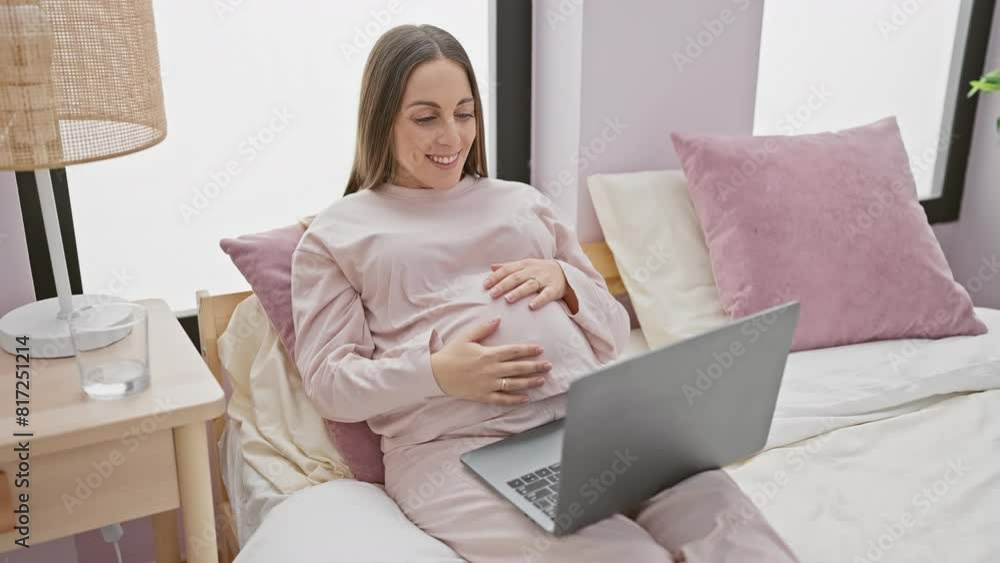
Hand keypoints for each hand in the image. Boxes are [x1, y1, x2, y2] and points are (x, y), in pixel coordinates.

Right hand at [430, 318, 551, 405]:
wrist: (436, 374)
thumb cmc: (451, 354)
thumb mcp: (466, 337)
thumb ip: (483, 328)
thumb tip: (498, 320)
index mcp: (488, 354)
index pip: (513, 351)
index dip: (528, 350)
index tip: (540, 349)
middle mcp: (491, 370)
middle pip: (518, 368)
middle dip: (535, 366)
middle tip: (549, 365)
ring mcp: (488, 384)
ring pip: (514, 384)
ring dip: (530, 382)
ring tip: (542, 380)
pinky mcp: (483, 395)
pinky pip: (502, 399)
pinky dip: (515, 399)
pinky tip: (526, 398)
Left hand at [483, 259, 575, 311]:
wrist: (565, 273)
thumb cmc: (540, 271)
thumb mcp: (525, 265)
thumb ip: (509, 267)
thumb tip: (491, 267)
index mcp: (524, 265)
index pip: (508, 269)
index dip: (496, 277)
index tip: (485, 285)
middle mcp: (533, 271)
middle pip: (516, 277)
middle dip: (503, 285)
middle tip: (492, 294)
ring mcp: (544, 279)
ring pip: (530, 285)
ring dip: (518, 292)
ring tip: (508, 299)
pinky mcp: (554, 289)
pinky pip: (546, 295)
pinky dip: (539, 300)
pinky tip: (531, 307)